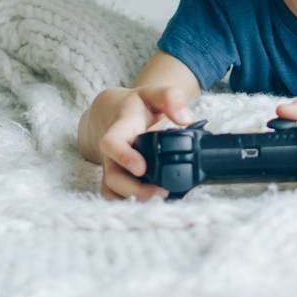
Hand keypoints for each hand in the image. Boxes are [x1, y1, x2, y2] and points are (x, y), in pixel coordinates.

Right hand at [92, 85, 197, 200]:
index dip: (124, 158)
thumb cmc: (138, 105)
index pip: (112, 144)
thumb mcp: (154, 93)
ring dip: (133, 200)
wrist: (116, 113)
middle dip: (134, 190)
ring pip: (112, 191)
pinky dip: (130, 203)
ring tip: (161, 200)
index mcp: (120, 129)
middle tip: (161, 193)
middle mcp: (111, 153)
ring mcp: (112, 167)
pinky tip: (153, 203)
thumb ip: (171, 98)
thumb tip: (186, 118)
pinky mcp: (116, 178)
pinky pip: (116, 197)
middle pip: (112, 177)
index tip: (141, 168)